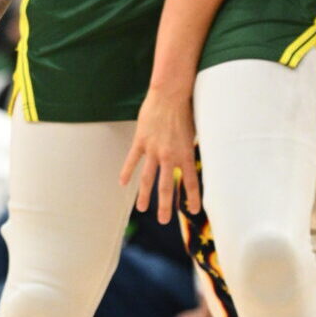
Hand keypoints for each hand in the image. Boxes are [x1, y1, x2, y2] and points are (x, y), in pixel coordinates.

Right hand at [120, 86, 200, 217]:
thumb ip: (188, 149)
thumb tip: (188, 160)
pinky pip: (132, 160)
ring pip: (148, 178)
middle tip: (163, 221)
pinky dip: (127, 172)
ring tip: (142, 210)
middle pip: (167, 187)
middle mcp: (170, 156)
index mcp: (186, 154)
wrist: (170, 95)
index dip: (193, 198)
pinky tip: (122, 184)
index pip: (191, 182)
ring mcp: (153, 150)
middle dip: (165, 206)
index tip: (193, 211)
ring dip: (145, 196)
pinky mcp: (141, 141)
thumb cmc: (185, 111)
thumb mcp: (192, 133)